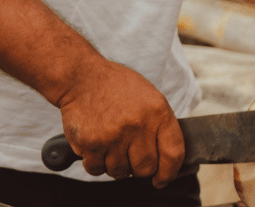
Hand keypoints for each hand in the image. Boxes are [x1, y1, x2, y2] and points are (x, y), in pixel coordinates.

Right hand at [55, 57, 184, 187]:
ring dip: (115, 165)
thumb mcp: (148, 94)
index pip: (173, 152)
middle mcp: (138, 124)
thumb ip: (159, 122)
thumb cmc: (115, 85)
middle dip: (138, 168)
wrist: (81, 76)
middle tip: (130, 155)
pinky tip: (96, 145)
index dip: (169, 171)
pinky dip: (96, 163)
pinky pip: (97, 169)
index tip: (163, 178)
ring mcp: (114, 135)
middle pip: (145, 168)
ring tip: (111, 144)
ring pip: (120, 172)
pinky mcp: (92, 143)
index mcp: (157, 111)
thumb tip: (167, 153)